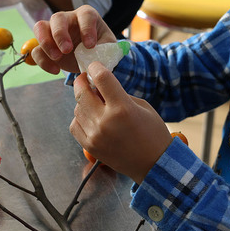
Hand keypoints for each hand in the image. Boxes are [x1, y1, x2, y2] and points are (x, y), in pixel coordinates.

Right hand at [32, 5, 115, 74]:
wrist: (90, 58)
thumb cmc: (100, 48)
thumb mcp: (108, 48)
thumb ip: (104, 51)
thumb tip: (97, 62)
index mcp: (86, 16)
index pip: (85, 15)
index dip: (86, 29)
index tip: (90, 45)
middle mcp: (67, 19)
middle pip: (57, 18)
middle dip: (60, 34)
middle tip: (67, 50)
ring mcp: (53, 30)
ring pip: (40, 28)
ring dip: (46, 43)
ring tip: (57, 58)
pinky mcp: (44, 46)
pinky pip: (36, 50)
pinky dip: (43, 61)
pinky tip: (56, 70)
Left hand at [70, 62, 171, 183]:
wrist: (154, 164)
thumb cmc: (153, 133)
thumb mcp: (142, 106)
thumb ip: (119, 94)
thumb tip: (99, 86)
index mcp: (122, 108)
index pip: (101, 78)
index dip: (95, 67)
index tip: (94, 66)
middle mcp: (105, 121)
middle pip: (82, 92)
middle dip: (81, 81)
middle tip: (84, 79)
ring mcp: (95, 135)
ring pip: (77, 109)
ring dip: (82, 101)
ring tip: (92, 101)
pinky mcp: (89, 146)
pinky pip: (75, 125)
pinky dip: (79, 118)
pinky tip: (89, 117)